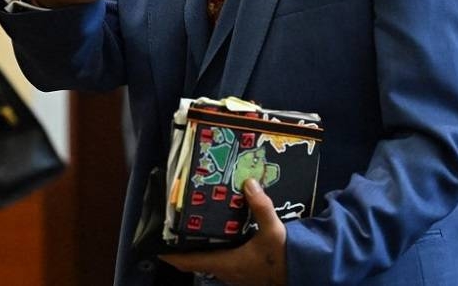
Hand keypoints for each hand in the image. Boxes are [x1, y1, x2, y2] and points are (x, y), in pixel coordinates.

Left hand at [160, 178, 287, 285]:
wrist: (302, 275)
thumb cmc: (283, 258)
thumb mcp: (273, 231)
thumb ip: (261, 207)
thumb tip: (249, 183)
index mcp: (225, 263)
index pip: (188, 261)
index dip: (169, 254)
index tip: (155, 244)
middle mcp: (226, 272)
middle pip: (196, 261)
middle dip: (184, 247)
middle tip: (177, 227)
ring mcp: (235, 275)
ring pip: (210, 262)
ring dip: (202, 249)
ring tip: (199, 227)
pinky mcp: (245, 273)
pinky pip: (224, 262)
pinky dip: (218, 250)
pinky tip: (227, 235)